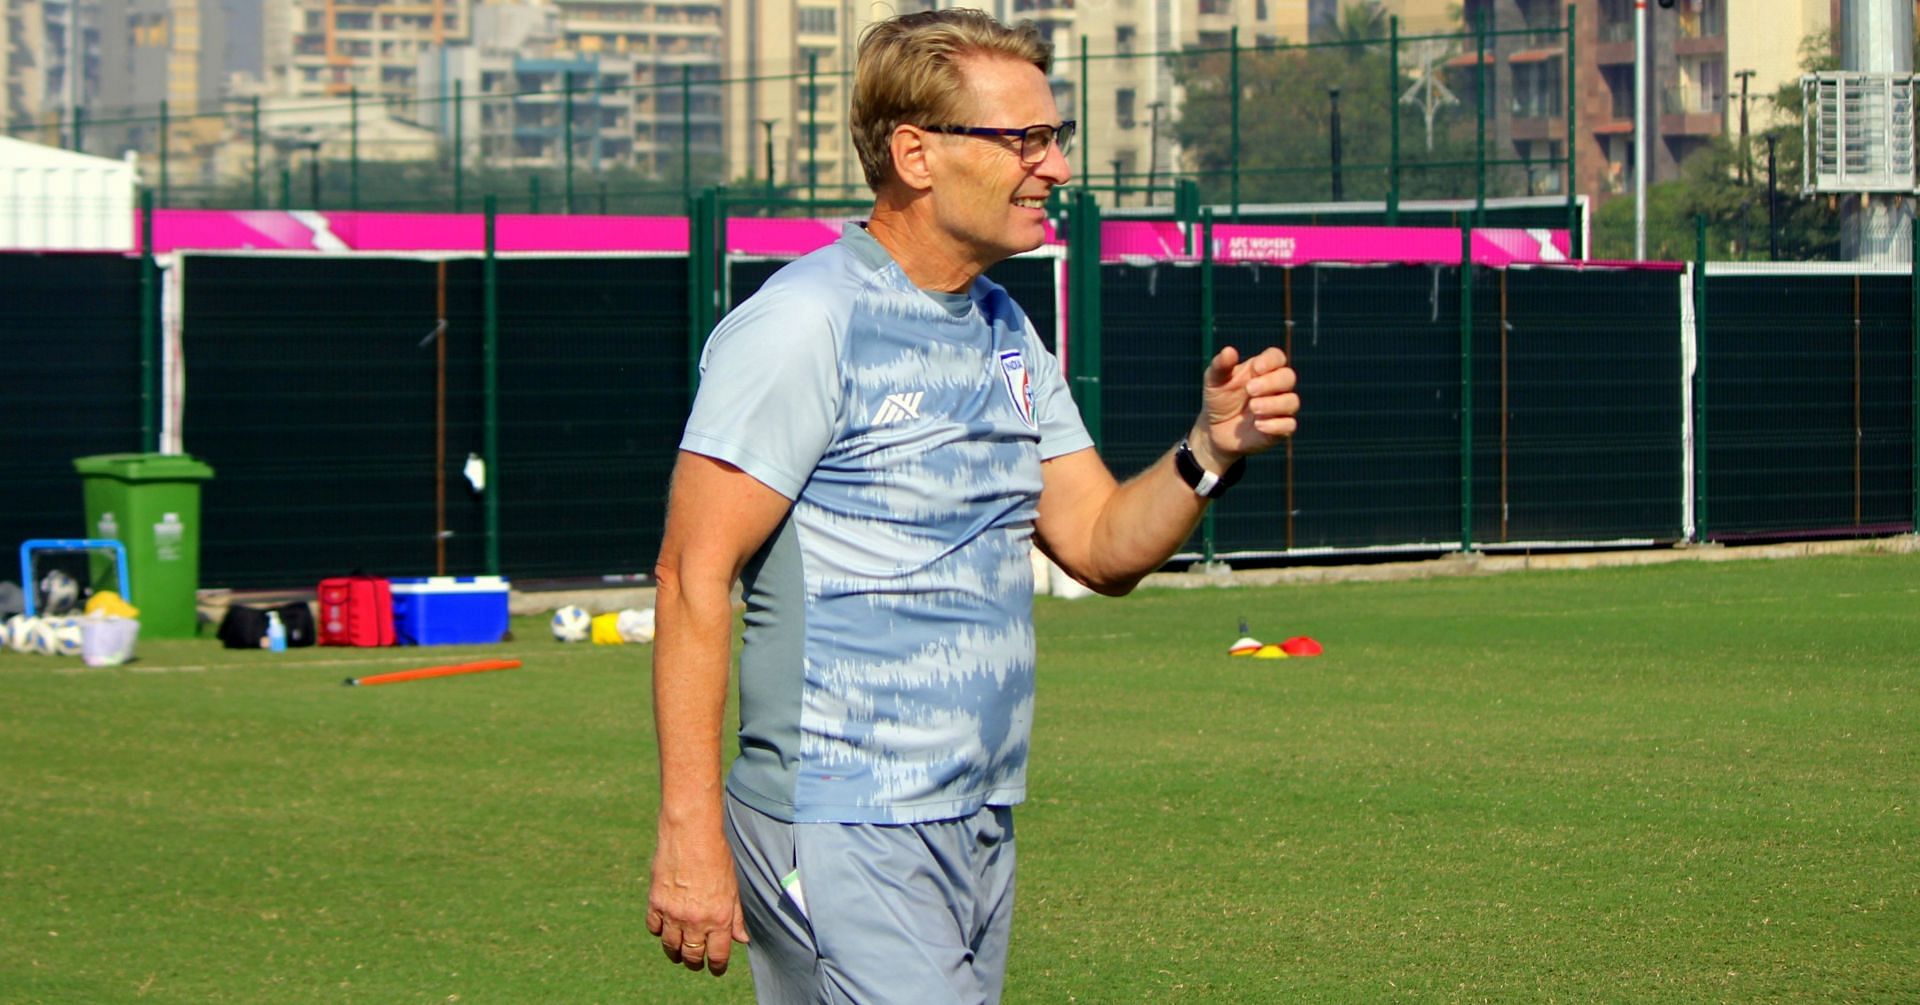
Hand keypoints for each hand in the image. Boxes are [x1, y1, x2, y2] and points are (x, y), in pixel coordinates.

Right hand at [646, 823, 748, 975]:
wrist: (691, 834)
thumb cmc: (717, 857)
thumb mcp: (733, 888)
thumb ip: (736, 916)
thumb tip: (741, 939)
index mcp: (718, 918)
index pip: (717, 955)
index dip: (716, 966)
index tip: (716, 968)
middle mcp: (695, 920)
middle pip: (691, 955)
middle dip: (694, 963)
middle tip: (696, 962)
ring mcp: (673, 913)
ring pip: (671, 946)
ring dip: (675, 952)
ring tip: (679, 952)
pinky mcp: (656, 902)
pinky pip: (654, 928)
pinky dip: (659, 931)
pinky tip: (665, 927)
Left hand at [1194, 345, 1297, 469]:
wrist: (1214, 430)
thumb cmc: (1218, 399)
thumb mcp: (1214, 381)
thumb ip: (1220, 365)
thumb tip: (1229, 350)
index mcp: (1261, 369)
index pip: (1277, 357)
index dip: (1271, 361)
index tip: (1256, 368)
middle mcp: (1275, 387)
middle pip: (1289, 377)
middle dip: (1271, 382)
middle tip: (1250, 389)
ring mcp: (1279, 408)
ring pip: (1292, 401)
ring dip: (1274, 404)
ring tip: (1253, 407)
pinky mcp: (1279, 429)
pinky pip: (1289, 425)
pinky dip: (1276, 425)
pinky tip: (1258, 425)